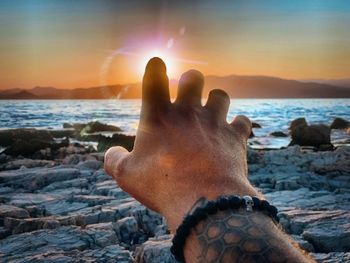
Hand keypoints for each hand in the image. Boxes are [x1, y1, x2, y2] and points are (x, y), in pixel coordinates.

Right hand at [104, 57, 258, 230]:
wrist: (203, 200)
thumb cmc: (161, 185)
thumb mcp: (126, 175)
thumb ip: (114, 160)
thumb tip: (111, 153)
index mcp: (159, 116)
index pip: (154, 78)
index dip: (155, 67)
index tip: (156, 63)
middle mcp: (188, 112)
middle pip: (193, 78)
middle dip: (191, 80)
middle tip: (189, 91)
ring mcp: (214, 122)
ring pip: (221, 95)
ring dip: (216, 100)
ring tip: (212, 112)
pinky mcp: (235, 137)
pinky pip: (242, 122)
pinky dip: (238, 126)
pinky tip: (233, 133)